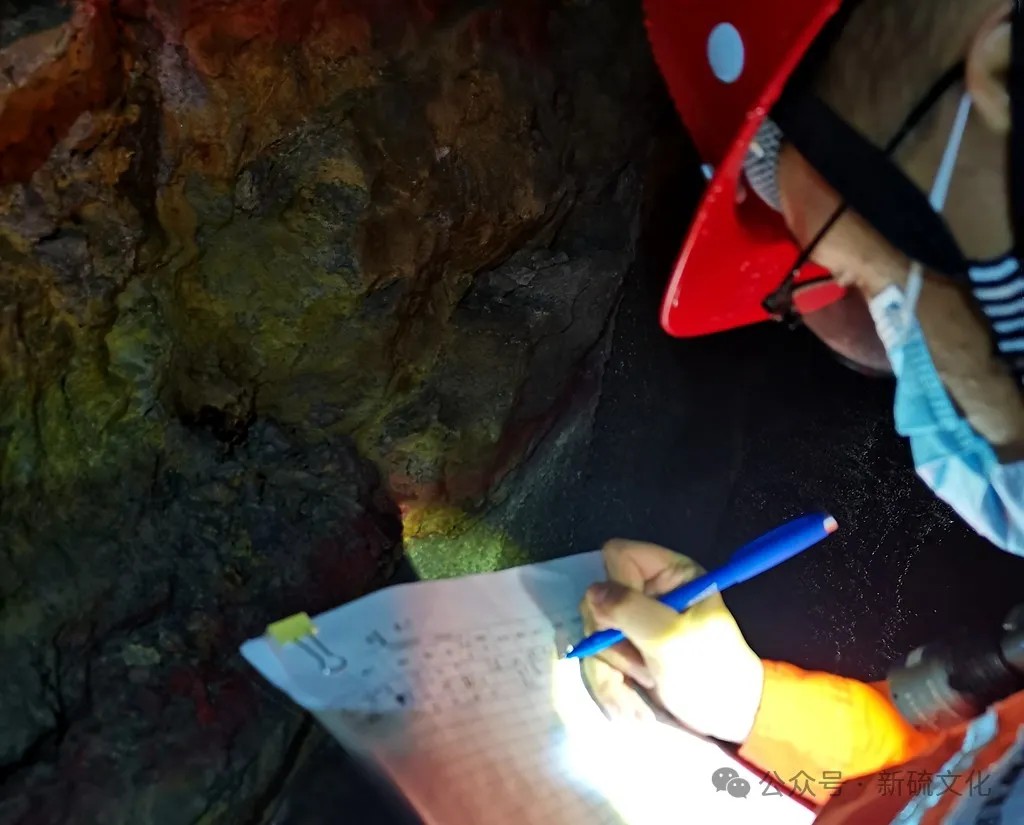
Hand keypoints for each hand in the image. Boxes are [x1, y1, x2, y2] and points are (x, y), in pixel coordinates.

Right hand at [578, 539, 764, 743]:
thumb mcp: (671, 637)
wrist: (725, 719)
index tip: (632, 620)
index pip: (617, 555)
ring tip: (650, 682)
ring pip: (594, 636)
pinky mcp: (623, 654)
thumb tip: (593, 593)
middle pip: (597, 599)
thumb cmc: (709, 672)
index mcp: (669, 574)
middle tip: (645, 662)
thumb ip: (629, 609)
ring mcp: (632, 626)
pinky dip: (613, 689)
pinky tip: (637, 705)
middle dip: (615, 642)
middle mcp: (647, 593)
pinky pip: (597, 664)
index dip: (618, 585)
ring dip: (616, 670)